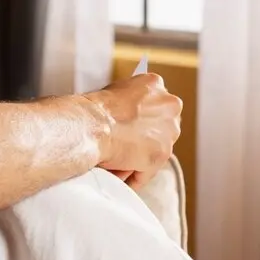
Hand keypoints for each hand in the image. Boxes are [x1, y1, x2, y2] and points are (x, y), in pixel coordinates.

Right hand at [85, 72, 182, 190]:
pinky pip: (145, 172)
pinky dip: (132, 177)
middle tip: (120, 147)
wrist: (89, 125)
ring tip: (114, 164)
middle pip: (160, 128)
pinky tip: (115, 175)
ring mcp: (168, 130)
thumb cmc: (91, 111)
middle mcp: (169, 104)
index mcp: (154, 83)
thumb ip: (128, 104)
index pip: (153, 105)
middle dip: (142, 139)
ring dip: (136, 159)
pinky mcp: (161, 154)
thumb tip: (126, 119)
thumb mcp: (112, 93)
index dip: (139, 120)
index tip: (127, 128)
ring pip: (153, 150)